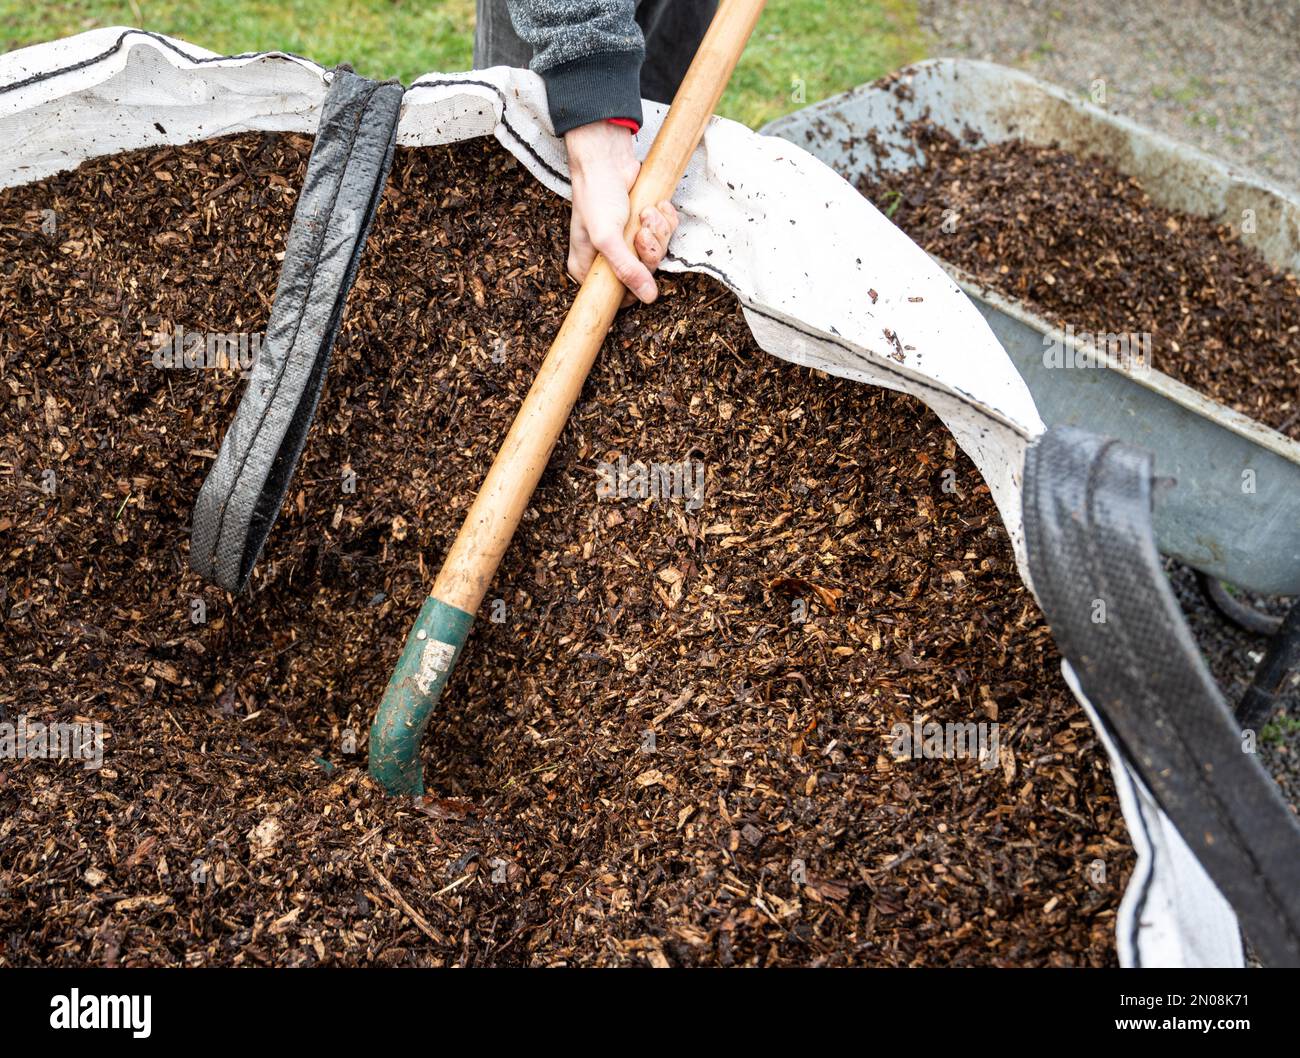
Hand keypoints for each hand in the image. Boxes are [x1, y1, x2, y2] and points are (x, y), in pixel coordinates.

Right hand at [564, 120, 679, 305]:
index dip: (635, 285)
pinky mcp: (644, 224)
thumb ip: (626, 270)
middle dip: (649, 250)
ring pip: (657, 252)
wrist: (607, 156)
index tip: (639, 264)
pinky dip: (665, 219)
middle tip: (641, 232)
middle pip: (644, 274)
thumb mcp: (606, 237)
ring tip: (646, 213)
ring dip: (658, 231)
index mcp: (588, 267)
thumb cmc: (596, 194)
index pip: (618, 296)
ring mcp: (627, 241)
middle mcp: (608, 258)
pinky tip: (654, 206)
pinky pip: (666, 233)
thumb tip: (649, 298)